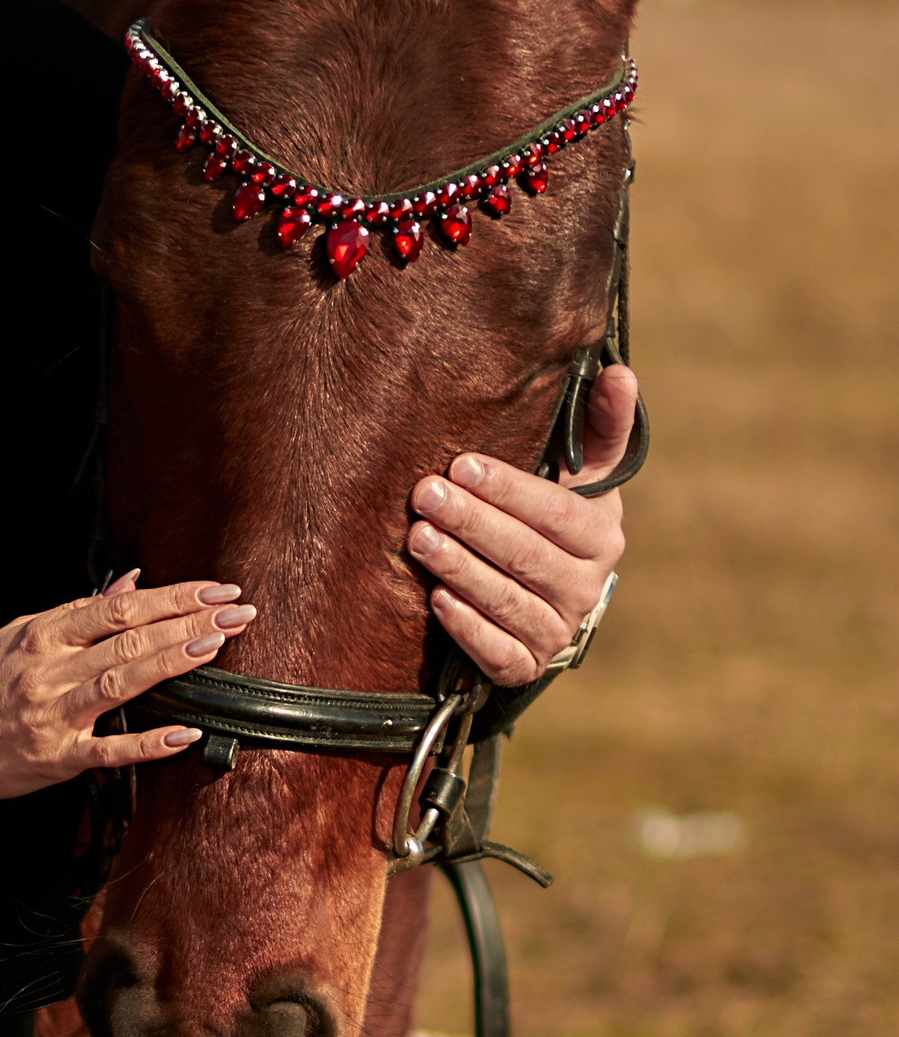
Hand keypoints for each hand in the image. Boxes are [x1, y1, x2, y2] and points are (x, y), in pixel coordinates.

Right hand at [0, 576, 256, 817]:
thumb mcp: (16, 635)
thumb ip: (75, 612)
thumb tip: (128, 584)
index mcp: (42, 635)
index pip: (118, 608)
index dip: (171, 597)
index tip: (214, 590)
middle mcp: (50, 671)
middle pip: (129, 639)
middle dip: (189, 623)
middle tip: (237, 612)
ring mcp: (55, 715)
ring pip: (122, 683)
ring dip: (172, 663)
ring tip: (215, 646)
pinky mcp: (58, 758)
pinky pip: (110, 750)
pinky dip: (148, 743)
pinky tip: (185, 732)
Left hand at [408, 363, 633, 686]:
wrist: (543, 596)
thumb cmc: (552, 517)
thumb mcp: (579, 473)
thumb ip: (598, 426)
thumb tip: (619, 372)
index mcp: (601, 536)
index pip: (556, 512)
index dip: (509, 490)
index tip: (461, 465)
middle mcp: (587, 587)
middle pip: (526, 555)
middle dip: (472, 523)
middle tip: (424, 495)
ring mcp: (558, 630)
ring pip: (508, 601)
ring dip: (460, 569)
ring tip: (418, 539)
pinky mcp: (526, 664)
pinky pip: (499, 652)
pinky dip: (468, 628)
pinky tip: (436, 600)